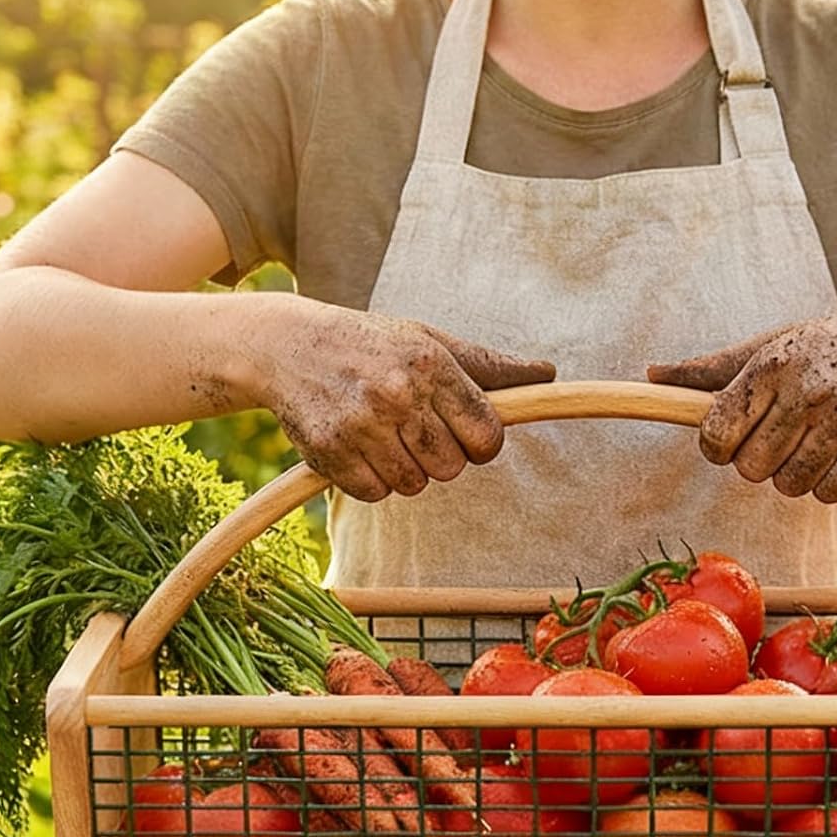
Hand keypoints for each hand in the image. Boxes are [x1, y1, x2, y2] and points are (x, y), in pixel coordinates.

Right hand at [259, 305, 554, 501]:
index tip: (467, 436)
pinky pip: (375, 493)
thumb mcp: (431, 342)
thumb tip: (550, 374)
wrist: (286, 344)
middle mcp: (398, 394)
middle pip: (453, 468)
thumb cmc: (373, 344)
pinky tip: (359, 449)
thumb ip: (490, 367)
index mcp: (432, 365)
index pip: (487, 435)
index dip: (483, 445)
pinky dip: (372, 481)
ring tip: (385, 436)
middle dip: (442, 457)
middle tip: (416, 431)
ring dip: (405, 470)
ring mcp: (361, 425)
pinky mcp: (329, 452)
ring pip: (415, 485)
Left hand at [646, 307, 836, 503]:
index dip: (717, 448)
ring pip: (789, 486)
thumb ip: (709, 370)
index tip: (730, 441)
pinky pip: (829, 493)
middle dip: (757, 462)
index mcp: (772, 366)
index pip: (717, 434)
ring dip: (793, 475)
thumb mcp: (768, 346)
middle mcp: (808, 391)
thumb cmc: (824, 348)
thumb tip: (650, 374)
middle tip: (778, 439)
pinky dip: (828, 484)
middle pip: (751, 468)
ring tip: (811, 443)